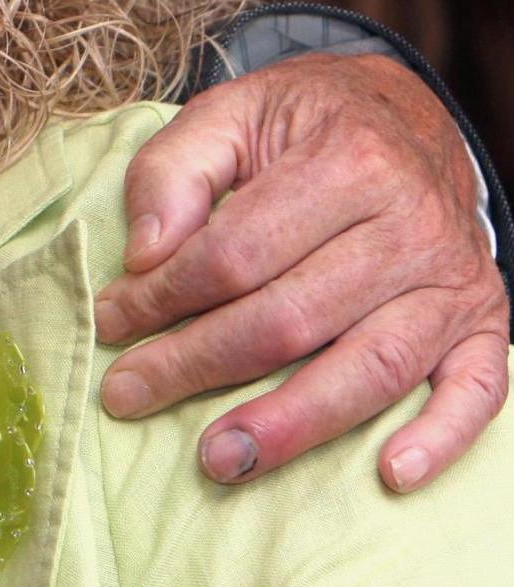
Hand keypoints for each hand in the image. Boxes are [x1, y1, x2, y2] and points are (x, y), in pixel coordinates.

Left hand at [92, 51, 507, 490]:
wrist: (408, 112)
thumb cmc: (303, 121)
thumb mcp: (227, 112)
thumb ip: (173, 172)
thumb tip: (145, 256)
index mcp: (347, 162)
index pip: (236, 253)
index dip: (163, 296)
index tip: (110, 321)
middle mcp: (412, 224)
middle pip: (291, 318)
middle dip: (198, 364)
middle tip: (127, 394)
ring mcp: (453, 280)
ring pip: (372, 367)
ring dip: (293, 423)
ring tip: (221, 460)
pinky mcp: (485, 321)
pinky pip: (479, 390)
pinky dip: (442, 437)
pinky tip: (391, 475)